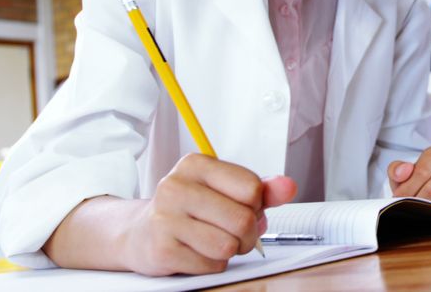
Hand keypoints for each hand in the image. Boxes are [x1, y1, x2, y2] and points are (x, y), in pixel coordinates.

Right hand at [120, 154, 295, 275]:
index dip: (255, 204)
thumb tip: (289, 186)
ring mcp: (165, 219)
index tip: (242, 206)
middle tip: (235, 232)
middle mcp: (176, 187)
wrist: (141, 233)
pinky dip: (213, 263)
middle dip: (248, 233)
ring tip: (214, 241)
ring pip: (228, 245)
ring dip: (230, 250)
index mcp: (196, 164)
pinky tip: (197, 252)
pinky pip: (212, 265)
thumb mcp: (224, 189)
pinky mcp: (162, 250)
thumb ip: (261, 188)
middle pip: (243, 219)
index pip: (251, 187)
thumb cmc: (190, 209)